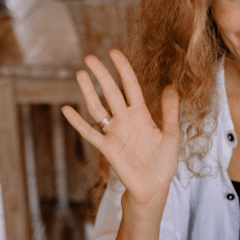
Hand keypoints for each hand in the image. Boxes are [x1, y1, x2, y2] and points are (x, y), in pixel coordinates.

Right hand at [61, 50, 180, 206]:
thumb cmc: (164, 162)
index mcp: (142, 114)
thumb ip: (170, 111)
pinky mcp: (107, 148)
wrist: (154, 187)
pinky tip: (67, 109)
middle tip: (90, 58)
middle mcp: (125, 120)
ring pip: (98, 108)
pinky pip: (90, 133)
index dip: (123, 69)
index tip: (114, 52)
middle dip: (101, 75)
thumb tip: (171, 86)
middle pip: (111, 92)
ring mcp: (114, 133)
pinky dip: (78, 122)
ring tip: (79, 74)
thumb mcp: (172, 135)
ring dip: (89, 92)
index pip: (130, 86)